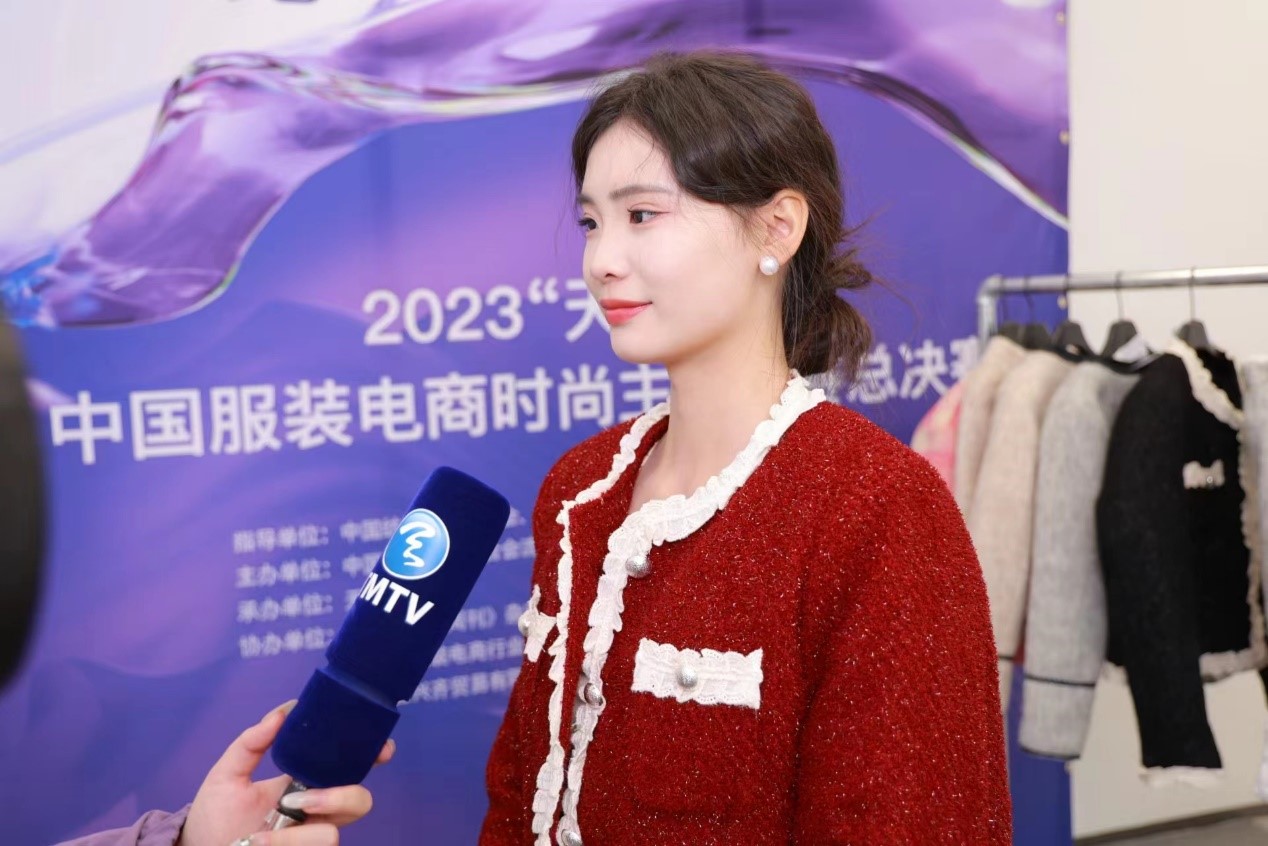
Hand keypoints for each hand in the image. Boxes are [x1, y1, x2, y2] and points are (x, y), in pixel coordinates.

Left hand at [177, 701, 394, 845]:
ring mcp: (310, 839)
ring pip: (334, 834)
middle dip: (341, 796)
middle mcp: (315, 814)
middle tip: (300, 801)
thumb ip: (252, 742)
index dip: (373, 757)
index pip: (350, 768)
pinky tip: (259, 843)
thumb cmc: (214, 817)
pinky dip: (285, 843)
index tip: (382, 748)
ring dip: (298, 833)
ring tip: (263, 833)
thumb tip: (282, 711)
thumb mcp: (227, 774)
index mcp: (305, 784)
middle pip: (360, 801)